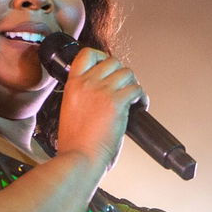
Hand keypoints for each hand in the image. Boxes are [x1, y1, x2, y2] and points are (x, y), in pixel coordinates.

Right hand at [55, 47, 145, 170]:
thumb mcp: (70, 110)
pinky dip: (142, 98)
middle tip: (124, 88)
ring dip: (133, 85)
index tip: (108, 68)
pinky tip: (139, 107)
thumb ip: (82, 96)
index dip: (101, 57)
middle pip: (113, 61)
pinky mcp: (117, 102)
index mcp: (73, 85)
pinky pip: (137, 89)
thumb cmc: (75, 143)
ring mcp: (102, 91)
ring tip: (133, 100)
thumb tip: (101, 92)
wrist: (80, 158)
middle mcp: (87, 83)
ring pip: (127, 73)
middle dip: (122, 74)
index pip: (87, 54)